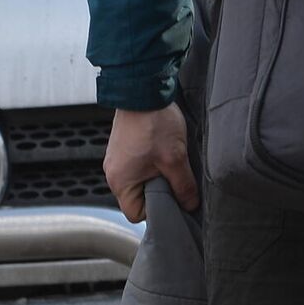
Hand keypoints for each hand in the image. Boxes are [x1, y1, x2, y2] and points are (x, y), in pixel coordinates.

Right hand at [103, 104, 197, 221]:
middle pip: (137, 197)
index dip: (157, 210)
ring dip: (156, 175)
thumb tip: (190, 205)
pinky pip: (137, 165)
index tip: (173, 198)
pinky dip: (151, 162)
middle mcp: (113, 173)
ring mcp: (116, 159)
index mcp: (120, 182)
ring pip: (139, 180)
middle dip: (158, 191)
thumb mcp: (175, 159)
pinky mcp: (123, 147)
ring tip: (170, 161)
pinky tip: (163, 150)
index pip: (136, 214)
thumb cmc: (153, 124)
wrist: (143, 90)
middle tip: (175, 178)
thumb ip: (184, 186)